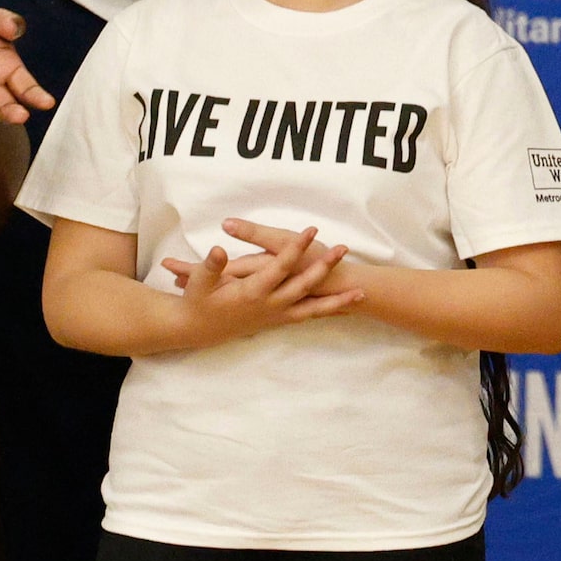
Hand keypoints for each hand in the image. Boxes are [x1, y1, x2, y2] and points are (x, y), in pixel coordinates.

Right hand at [156, 224, 361, 344]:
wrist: (200, 330)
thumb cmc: (199, 302)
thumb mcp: (199, 282)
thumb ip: (210, 266)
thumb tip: (218, 249)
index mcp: (253, 292)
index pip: (280, 266)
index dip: (296, 247)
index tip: (311, 230)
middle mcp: (270, 305)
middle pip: (303, 284)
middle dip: (324, 266)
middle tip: (342, 249)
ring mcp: (277, 315)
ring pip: (312, 307)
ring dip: (336, 300)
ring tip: (361, 292)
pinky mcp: (279, 320)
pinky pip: (308, 316)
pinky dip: (326, 312)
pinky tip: (342, 309)